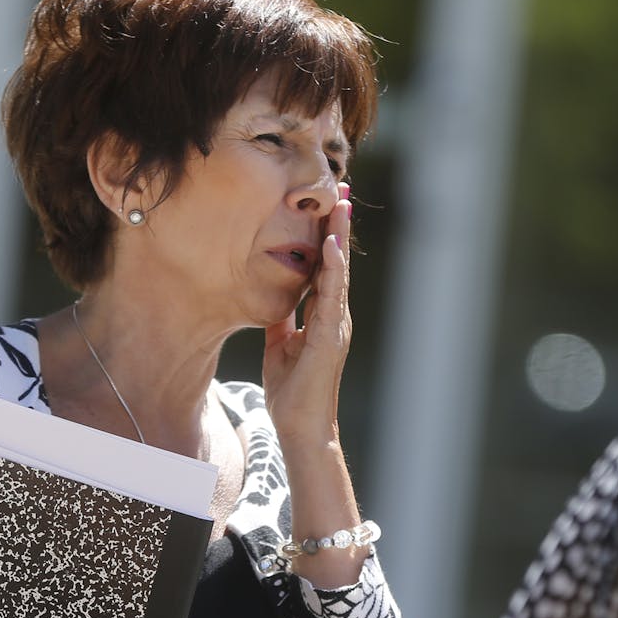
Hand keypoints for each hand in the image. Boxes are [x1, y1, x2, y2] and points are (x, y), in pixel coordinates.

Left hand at [263, 182, 352, 445]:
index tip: (326, 205)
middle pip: (337, 262)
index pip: (325, 267)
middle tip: (341, 190)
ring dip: (340, 237)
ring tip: (341, 205)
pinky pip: (332, 296)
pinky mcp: (331, 336)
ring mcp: (336, 324)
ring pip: (339, 272)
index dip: (326, 236)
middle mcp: (334, 315)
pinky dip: (334, 269)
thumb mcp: (280, 346)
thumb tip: (276, 297)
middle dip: (338, 225)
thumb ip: (282, 319)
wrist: (301, 426)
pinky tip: (332, 246)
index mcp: (322, 316)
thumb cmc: (291, 391)